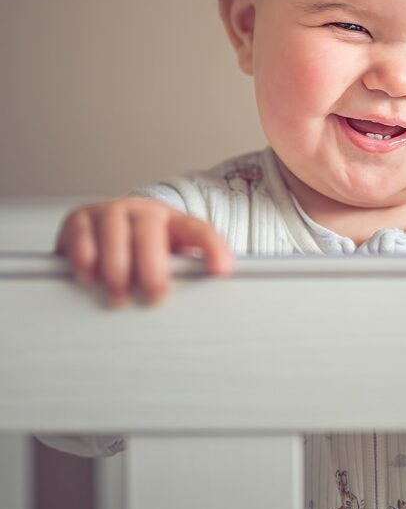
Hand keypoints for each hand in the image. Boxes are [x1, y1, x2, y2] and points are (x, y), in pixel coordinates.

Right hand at [55, 198, 232, 306]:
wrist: (103, 231)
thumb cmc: (142, 252)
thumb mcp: (168, 258)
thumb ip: (185, 270)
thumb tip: (209, 290)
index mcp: (172, 220)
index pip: (198, 230)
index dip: (213, 248)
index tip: (223, 271)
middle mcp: (141, 211)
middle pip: (150, 233)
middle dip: (153, 269)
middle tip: (155, 296)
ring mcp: (109, 212)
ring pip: (114, 235)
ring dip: (117, 270)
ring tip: (120, 297)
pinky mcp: (79, 219)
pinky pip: (82, 238)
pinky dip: (86, 261)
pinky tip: (90, 278)